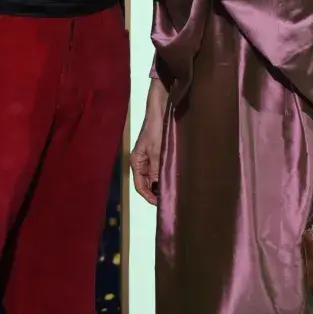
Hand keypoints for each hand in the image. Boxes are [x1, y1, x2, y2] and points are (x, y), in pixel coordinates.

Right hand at [129, 81, 167, 205]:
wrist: (161, 109)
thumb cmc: (156, 128)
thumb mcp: (157, 151)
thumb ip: (156, 170)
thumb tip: (158, 188)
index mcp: (136, 162)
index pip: (140, 187)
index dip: (150, 197)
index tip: (161, 204)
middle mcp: (142, 162)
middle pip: (148, 184)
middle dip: (157, 192)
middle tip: (171, 200)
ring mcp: (151, 158)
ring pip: (155, 177)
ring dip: (163, 184)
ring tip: (175, 191)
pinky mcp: (159, 153)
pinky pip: (161, 168)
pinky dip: (167, 174)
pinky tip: (176, 177)